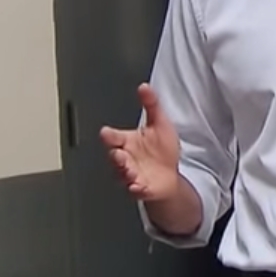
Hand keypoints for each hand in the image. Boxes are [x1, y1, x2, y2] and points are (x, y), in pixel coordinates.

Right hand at [99, 83, 181, 201]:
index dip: (109, 136)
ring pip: (122, 174)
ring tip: (128, 169)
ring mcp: (132, 174)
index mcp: (127, 142)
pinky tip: (138, 185)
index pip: (114, 137)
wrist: (170, 175)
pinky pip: (136, 189)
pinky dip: (136, 188)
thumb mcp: (159, 123)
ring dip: (124, 171)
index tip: (105, 132)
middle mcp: (126, 158)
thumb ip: (151, 104)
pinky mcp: (141, 188)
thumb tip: (144, 86)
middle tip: (117, 153)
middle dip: (115, 155)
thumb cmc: (161, 149)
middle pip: (114, 157)